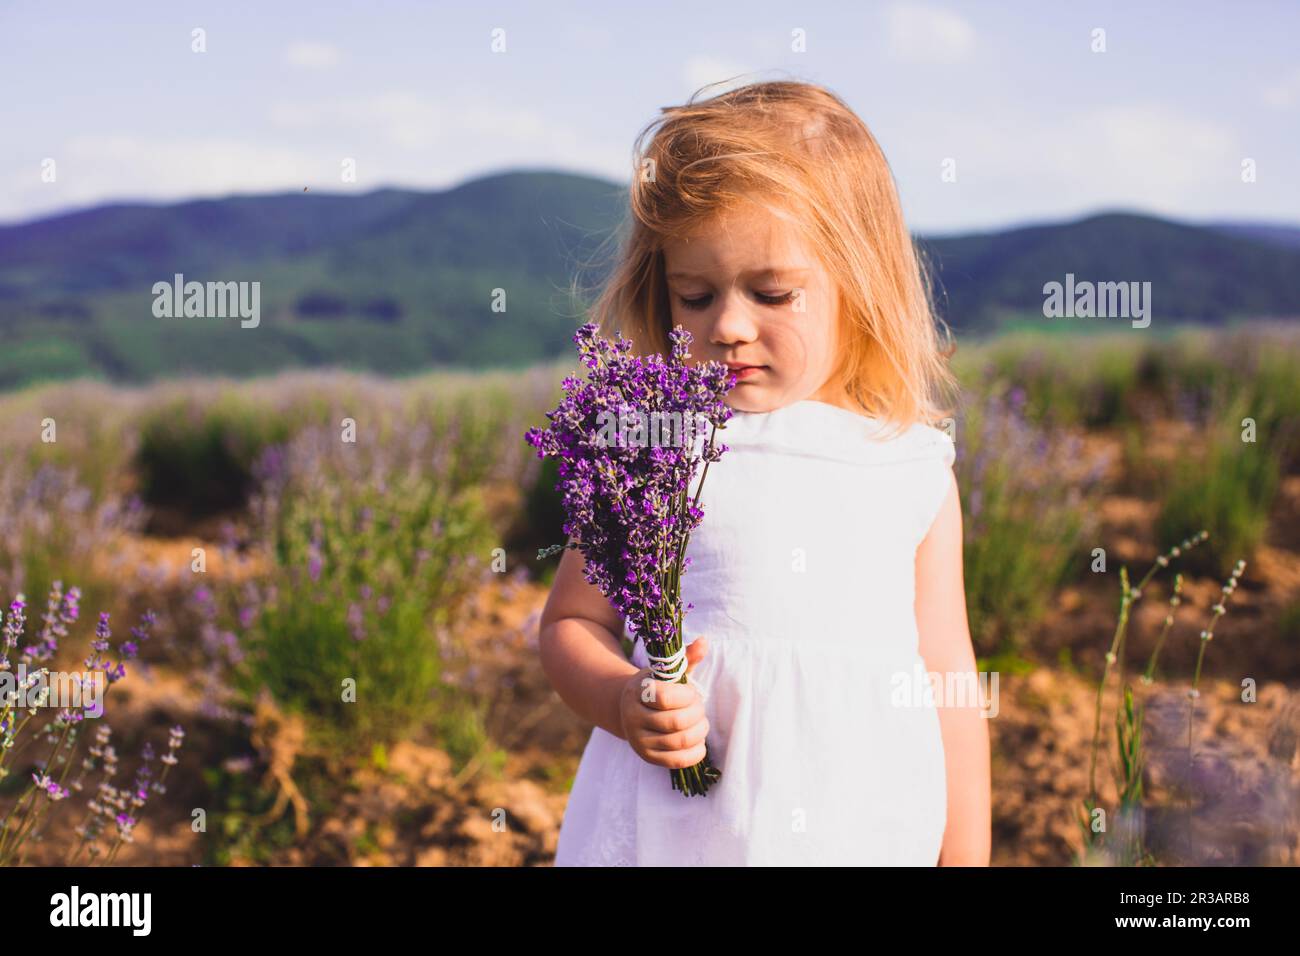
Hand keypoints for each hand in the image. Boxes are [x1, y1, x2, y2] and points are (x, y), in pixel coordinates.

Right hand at [619, 637, 709, 768]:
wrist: (630, 711)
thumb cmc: (656, 688)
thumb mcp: (667, 672)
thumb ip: (686, 658)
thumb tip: (704, 641)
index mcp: (637, 692)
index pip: (665, 698)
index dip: (687, 696)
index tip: (691, 692)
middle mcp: (633, 718)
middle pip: (676, 722)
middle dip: (697, 713)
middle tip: (699, 707)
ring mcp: (639, 741)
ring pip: (680, 741)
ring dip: (700, 731)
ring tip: (700, 722)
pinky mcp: (648, 757)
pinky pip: (678, 761)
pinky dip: (696, 751)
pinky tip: (699, 741)